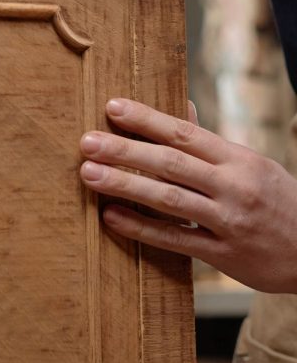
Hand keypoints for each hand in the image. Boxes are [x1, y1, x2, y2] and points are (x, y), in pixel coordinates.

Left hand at [79, 98, 296, 292]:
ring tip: (88, 174)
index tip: (112, 107)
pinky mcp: (224, 255)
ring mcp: (229, 222)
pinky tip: (110, 216)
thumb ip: (209, 143)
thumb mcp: (251, 164)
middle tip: (86, 142)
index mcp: (239, 159)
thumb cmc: (276, 200)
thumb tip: (179, 108)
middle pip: (171, 163)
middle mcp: (234, 186)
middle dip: (125, 151)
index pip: (185, 133)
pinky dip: (141, 228)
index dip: (146, 119)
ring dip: (125, 186)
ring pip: (169, 200)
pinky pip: (175, 240)